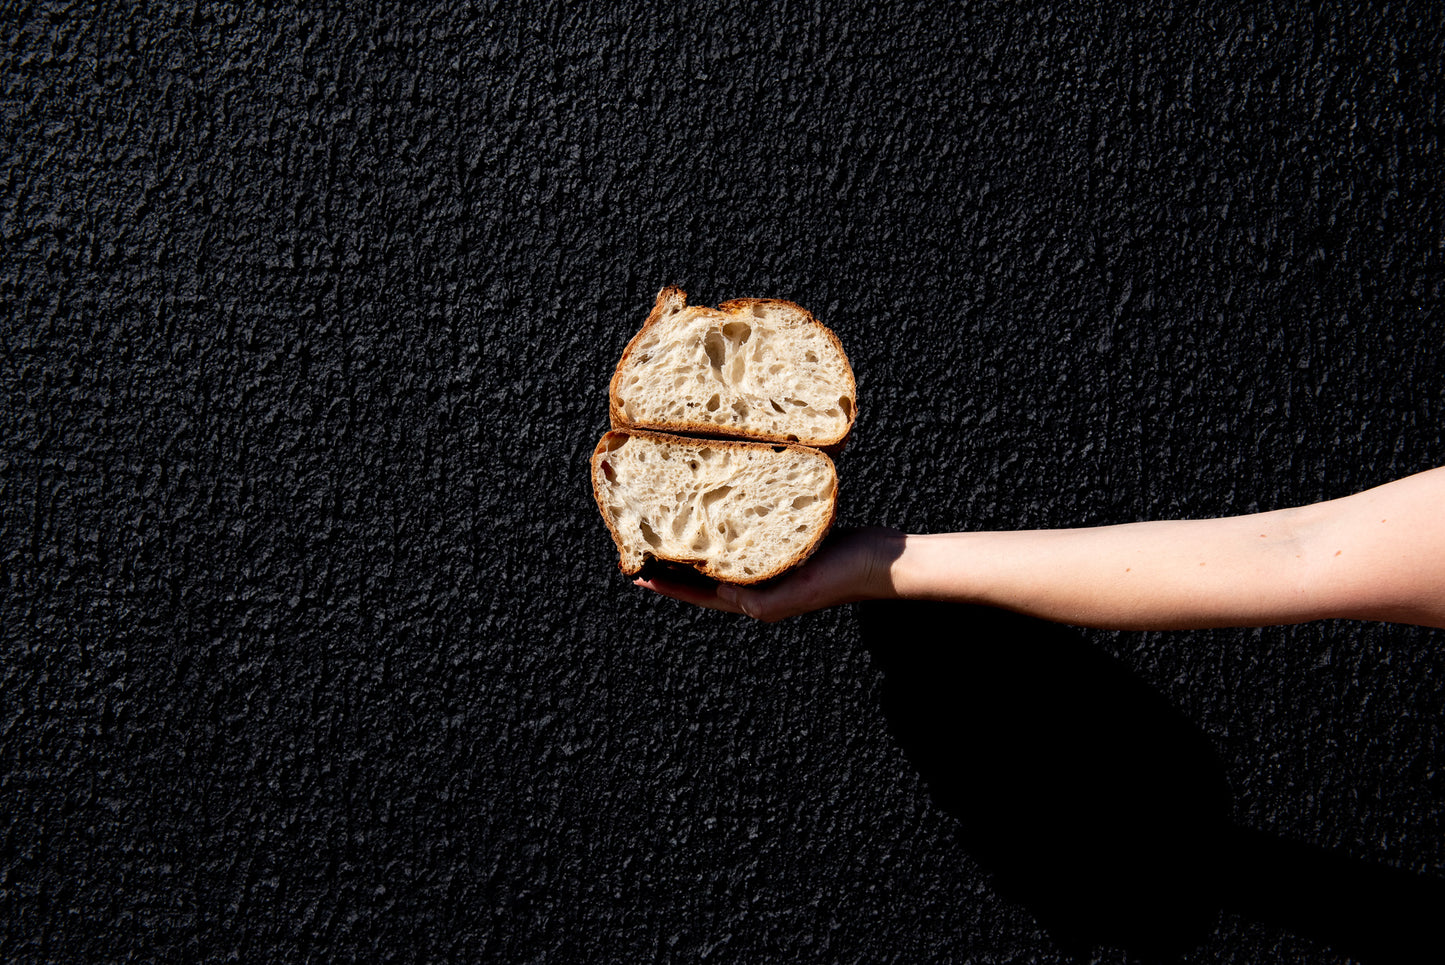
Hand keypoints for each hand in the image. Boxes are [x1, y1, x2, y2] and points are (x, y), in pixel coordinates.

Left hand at [633, 527, 904, 621]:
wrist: (884, 559)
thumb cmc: (844, 576)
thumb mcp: (799, 590)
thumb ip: (760, 600)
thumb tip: (720, 591)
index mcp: (755, 602)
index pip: (699, 596)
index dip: (667, 587)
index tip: (635, 575)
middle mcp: (759, 586)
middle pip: (706, 577)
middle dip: (675, 566)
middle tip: (644, 547)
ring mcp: (773, 566)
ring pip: (724, 555)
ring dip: (698, 545)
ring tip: (672, 527)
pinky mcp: (787, 544)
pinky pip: (746, 538)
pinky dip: (726, 528)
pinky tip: (718, 511)